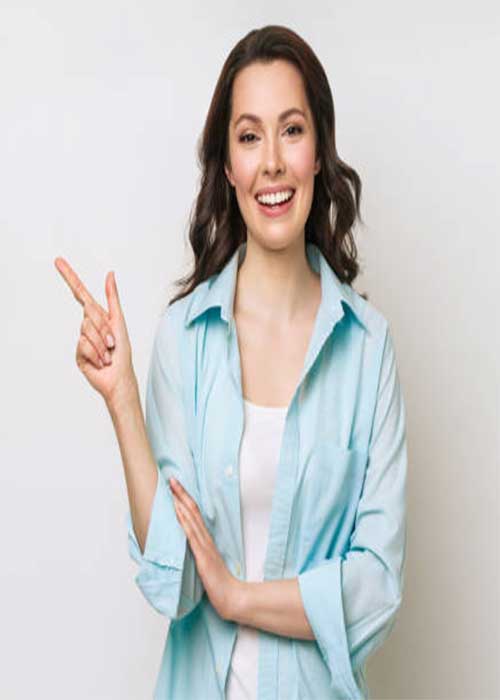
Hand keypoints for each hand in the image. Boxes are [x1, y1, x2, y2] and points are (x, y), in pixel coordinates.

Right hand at [54, 257, 135, 405]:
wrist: (119, 378)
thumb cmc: (122, 352)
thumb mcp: (119, 322)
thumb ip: (112, 298)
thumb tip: (110, 274)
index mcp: (98, 316)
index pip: (80, 293)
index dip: (70, 277)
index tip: (58, 261)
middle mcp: (88, 325)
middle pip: (89, 312)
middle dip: (104, 327)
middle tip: (112, 343)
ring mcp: (81, 339)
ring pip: (87, 329)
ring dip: (102, 343)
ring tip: (108, 353)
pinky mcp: (78, 353)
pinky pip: (83, 345)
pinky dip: (96, 354)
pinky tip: (101, 362)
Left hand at [169, 477, 240, 621]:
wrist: (231, 597)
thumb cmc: (218, 583)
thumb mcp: (206, 563)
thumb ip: (199, 552)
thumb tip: (187, 543)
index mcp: (205, 540)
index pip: (194, 514)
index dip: (185, 499)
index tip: (176, 487)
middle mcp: (205, 539)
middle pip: (192, 511)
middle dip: (181, 494)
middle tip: (171, 479)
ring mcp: (204, 546)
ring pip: (191, 519)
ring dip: (181, 503)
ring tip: (172, 490)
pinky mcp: (202, 556)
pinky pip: (192, 536)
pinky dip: (184, 522)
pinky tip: (178, 512)